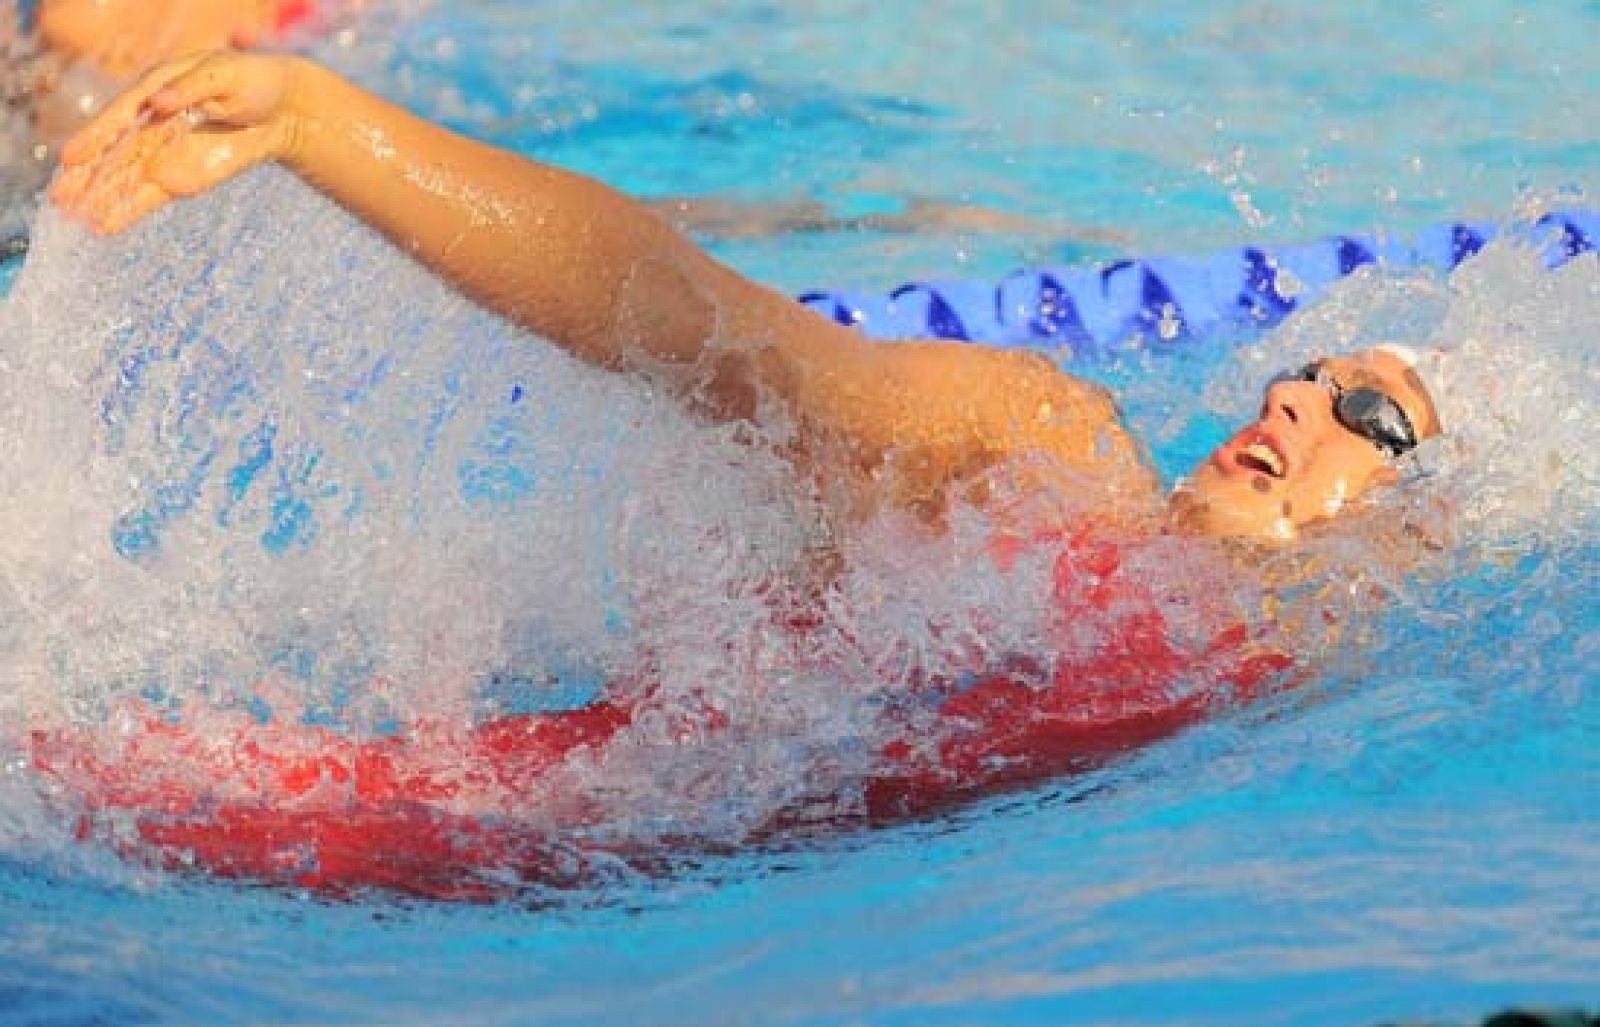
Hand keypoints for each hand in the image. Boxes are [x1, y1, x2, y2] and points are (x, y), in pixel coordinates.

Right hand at [49, 51, 303, 233]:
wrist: (281, 109)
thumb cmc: (251, 81)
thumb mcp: (225, 75)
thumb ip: (192, 88)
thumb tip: (158, 102)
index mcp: (154, 91)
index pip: (119, 118)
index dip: (95, 137)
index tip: (71, 158)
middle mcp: (150, 125)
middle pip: (113, 154)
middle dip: (86, 176)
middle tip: (60, 199)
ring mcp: (163, 154)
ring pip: (123, 180)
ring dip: (99, 199)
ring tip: (73, 219)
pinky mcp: (181, 179)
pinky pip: (148, 197)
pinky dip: (127, 211)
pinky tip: (103, 226)